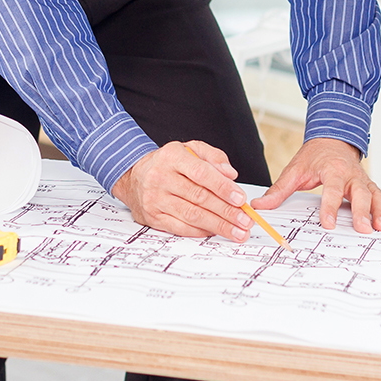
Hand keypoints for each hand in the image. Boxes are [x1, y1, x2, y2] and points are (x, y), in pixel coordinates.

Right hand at [110, 140, 253, 241]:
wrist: (134, 176)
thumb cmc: (168, 163)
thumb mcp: (190, 149)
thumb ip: (213, 157)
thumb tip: (230, 174)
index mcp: (171, 157)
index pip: (200, 173)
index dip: (222, 187)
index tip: (241, 199)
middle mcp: (160, 178)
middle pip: (199, 198)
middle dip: (226, 212)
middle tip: (246, 221)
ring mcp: (155, 199)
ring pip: (192, 215)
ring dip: (218, 226)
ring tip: (237, 231)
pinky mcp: (153, 217)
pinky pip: (181, 228)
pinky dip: (201, 231)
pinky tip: (216, 232)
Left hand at [252, 137, 380, 232]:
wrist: (334, 138)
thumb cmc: (315, 156)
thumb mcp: (295, 170)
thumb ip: (279, 190)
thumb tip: (260, 205)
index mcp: (333, 170)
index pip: (331, 190)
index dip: (329, 207)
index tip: (327, 223)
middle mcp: (351, 175)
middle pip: (360, 194)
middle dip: (363, 212)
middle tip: (364, 229)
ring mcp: (364, 181)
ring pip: (376, 196)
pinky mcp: (371, 186)